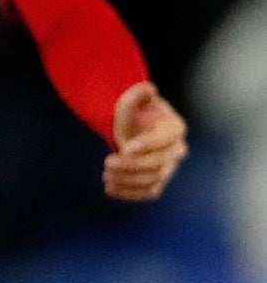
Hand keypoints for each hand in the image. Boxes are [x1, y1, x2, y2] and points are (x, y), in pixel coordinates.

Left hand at [107, 80, 188, 201]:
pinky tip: (110, 188)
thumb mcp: (133, 99)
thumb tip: (148, 89)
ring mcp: (169, 167)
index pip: (164, 139)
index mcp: (174, 127)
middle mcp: (176, 149)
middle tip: (107, 162)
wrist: (132, 128)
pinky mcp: (158, 181)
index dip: (146, 144)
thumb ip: (139, 93)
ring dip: (128, 180)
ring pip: (153, 180)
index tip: (124, 147)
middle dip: (131, 165)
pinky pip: (148, 192)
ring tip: (106, 175)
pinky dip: (129, 193)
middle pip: (158, 163)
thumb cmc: (134, 112)